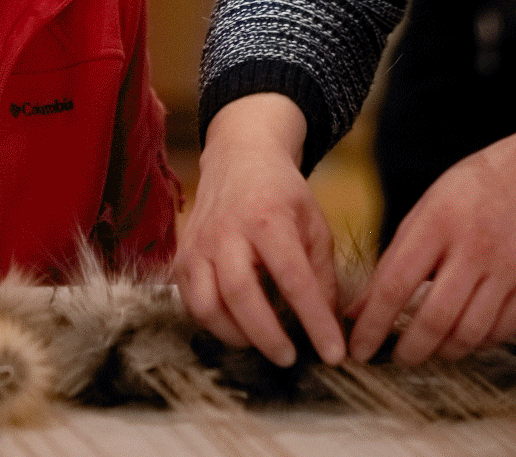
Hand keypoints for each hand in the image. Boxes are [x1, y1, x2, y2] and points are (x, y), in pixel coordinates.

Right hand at [172, 94, 345, 367]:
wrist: (238, 157)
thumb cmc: (281, 194)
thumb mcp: (315, 223)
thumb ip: (322, 274)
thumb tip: (329, 325)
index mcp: (268, 219)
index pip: (294, 279)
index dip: (315, 321)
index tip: (334, 353)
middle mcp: (227, 231)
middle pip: (240, 294)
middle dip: (267, 336)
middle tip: (290, 358)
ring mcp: (199, 244)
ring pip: (207, 304)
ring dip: (236, 335)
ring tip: (263, 343)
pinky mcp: (182, 257)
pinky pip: (191, 303)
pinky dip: (214, 324)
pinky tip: (238, 327)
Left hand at [346, 108, 515, 364]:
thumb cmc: (469, 193)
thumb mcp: (424, 212)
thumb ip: (391, 261)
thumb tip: (357, 310)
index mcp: (437, 223)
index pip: (395, 285)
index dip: (373, 324)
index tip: (359, 349)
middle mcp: (474, 247)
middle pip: (436, 318)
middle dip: (410, 350)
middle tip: (396, 358)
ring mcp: (508, 268)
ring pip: (470, 333)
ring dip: (444, 351)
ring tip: (429, 349)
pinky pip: (502, 331)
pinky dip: (479, 343)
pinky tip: (464, 337)